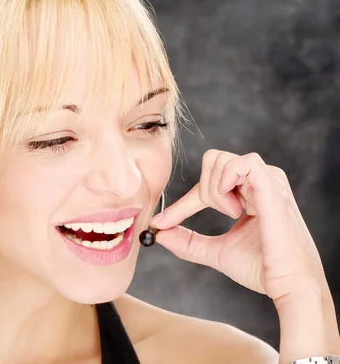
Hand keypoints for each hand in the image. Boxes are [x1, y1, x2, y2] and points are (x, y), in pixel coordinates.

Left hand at [149, 149, 327, 304]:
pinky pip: (245, 163)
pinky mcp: (273, 188)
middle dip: (203, 192)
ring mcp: (268, 182)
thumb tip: (158, 233)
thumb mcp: (216, 251)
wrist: (287, 284)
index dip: (182, 204)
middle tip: (222, 217)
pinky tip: (233, 206)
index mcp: (249, 191)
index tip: (160, 223)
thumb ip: (188, 241)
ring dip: (216, 190)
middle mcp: (260, 181)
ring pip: (222, 160)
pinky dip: (227, 180)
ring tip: (234, 214)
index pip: (208, 181)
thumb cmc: (261, 267)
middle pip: (212, 160)